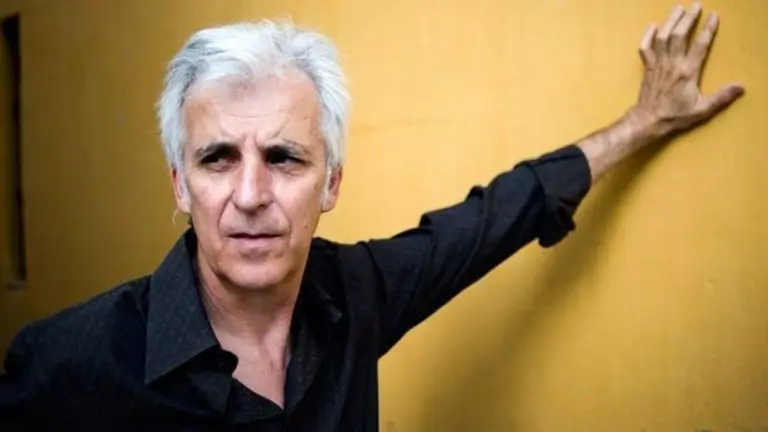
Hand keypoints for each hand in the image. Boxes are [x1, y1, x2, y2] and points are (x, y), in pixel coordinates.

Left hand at [633, 3, 744, 136]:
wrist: (648, 121)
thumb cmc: (675, 116)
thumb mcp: (702, 110)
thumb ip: (721, 97)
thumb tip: (741, 87)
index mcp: (687, 71)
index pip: (700, 45)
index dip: (707, 29)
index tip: (714, 16)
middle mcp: (672, 64)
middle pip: (679, 35)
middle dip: (688, 19)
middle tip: (696, 6)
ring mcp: (657, 64)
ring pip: (662, 37)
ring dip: (670, 21)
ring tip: (678, 9)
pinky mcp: (648, 68)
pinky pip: (645, 48)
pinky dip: (647, 36)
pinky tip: (652, 26)